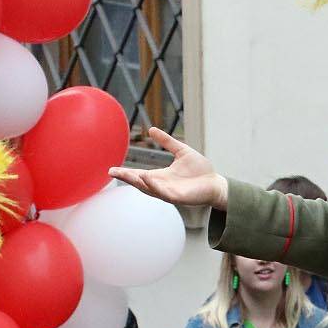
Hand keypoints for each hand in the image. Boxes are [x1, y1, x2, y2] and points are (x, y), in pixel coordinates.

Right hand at [109, 128, 229, 209]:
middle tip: (113, 172)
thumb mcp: (181, 151)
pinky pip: (164, 193)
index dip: (126, 172)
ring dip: (139, 182)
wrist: (215, 183)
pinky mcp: (178, 198)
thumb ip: (167, 142)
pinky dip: (155, 186)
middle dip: (127, 178)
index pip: (139, 175)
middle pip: (140, 183)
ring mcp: (169, 193)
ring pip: (150, 189)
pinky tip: (147, 178)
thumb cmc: (200, 170)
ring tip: (128, 174)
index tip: (111, 170)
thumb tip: (151, 129)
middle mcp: (161, 186)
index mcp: (160, 176)